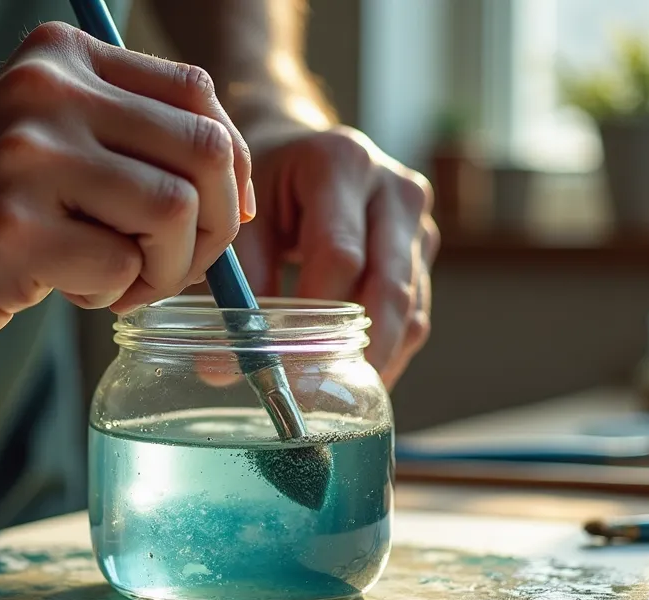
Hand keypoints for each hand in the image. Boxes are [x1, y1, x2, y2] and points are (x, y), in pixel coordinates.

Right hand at [0, 22, 252, 363]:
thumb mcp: (36, 138)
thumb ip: (123, 140)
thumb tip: (231, 189)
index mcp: (59, 60)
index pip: (199, 95)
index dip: (227, 166)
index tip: (210, 215)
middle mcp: (45, 93)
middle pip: (204, 151)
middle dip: (212, 226)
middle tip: (170, 264)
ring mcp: (25, 158)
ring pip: (173, 210)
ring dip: (165, 268)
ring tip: (120, 284)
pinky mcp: (9, 230)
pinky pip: (119, 268)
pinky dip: (113, 295)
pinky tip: (71, 293)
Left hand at [232, 125, 438, 387]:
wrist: (301, 149)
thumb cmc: (265, 184)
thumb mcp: (244, 217)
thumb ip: (236, 286)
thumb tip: (222, 367)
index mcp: (341, 162)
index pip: (339, 255)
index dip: (315, 318)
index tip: (288, 368)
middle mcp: (393, 187)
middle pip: (389, 285)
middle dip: (358, 351)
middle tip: (322, 400)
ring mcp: (418, 218)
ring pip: (411, 306)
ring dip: (378, 358)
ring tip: (338, 397)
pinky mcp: (425, 247)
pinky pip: (416, 310)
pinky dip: (389, 348)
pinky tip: (355, 374)